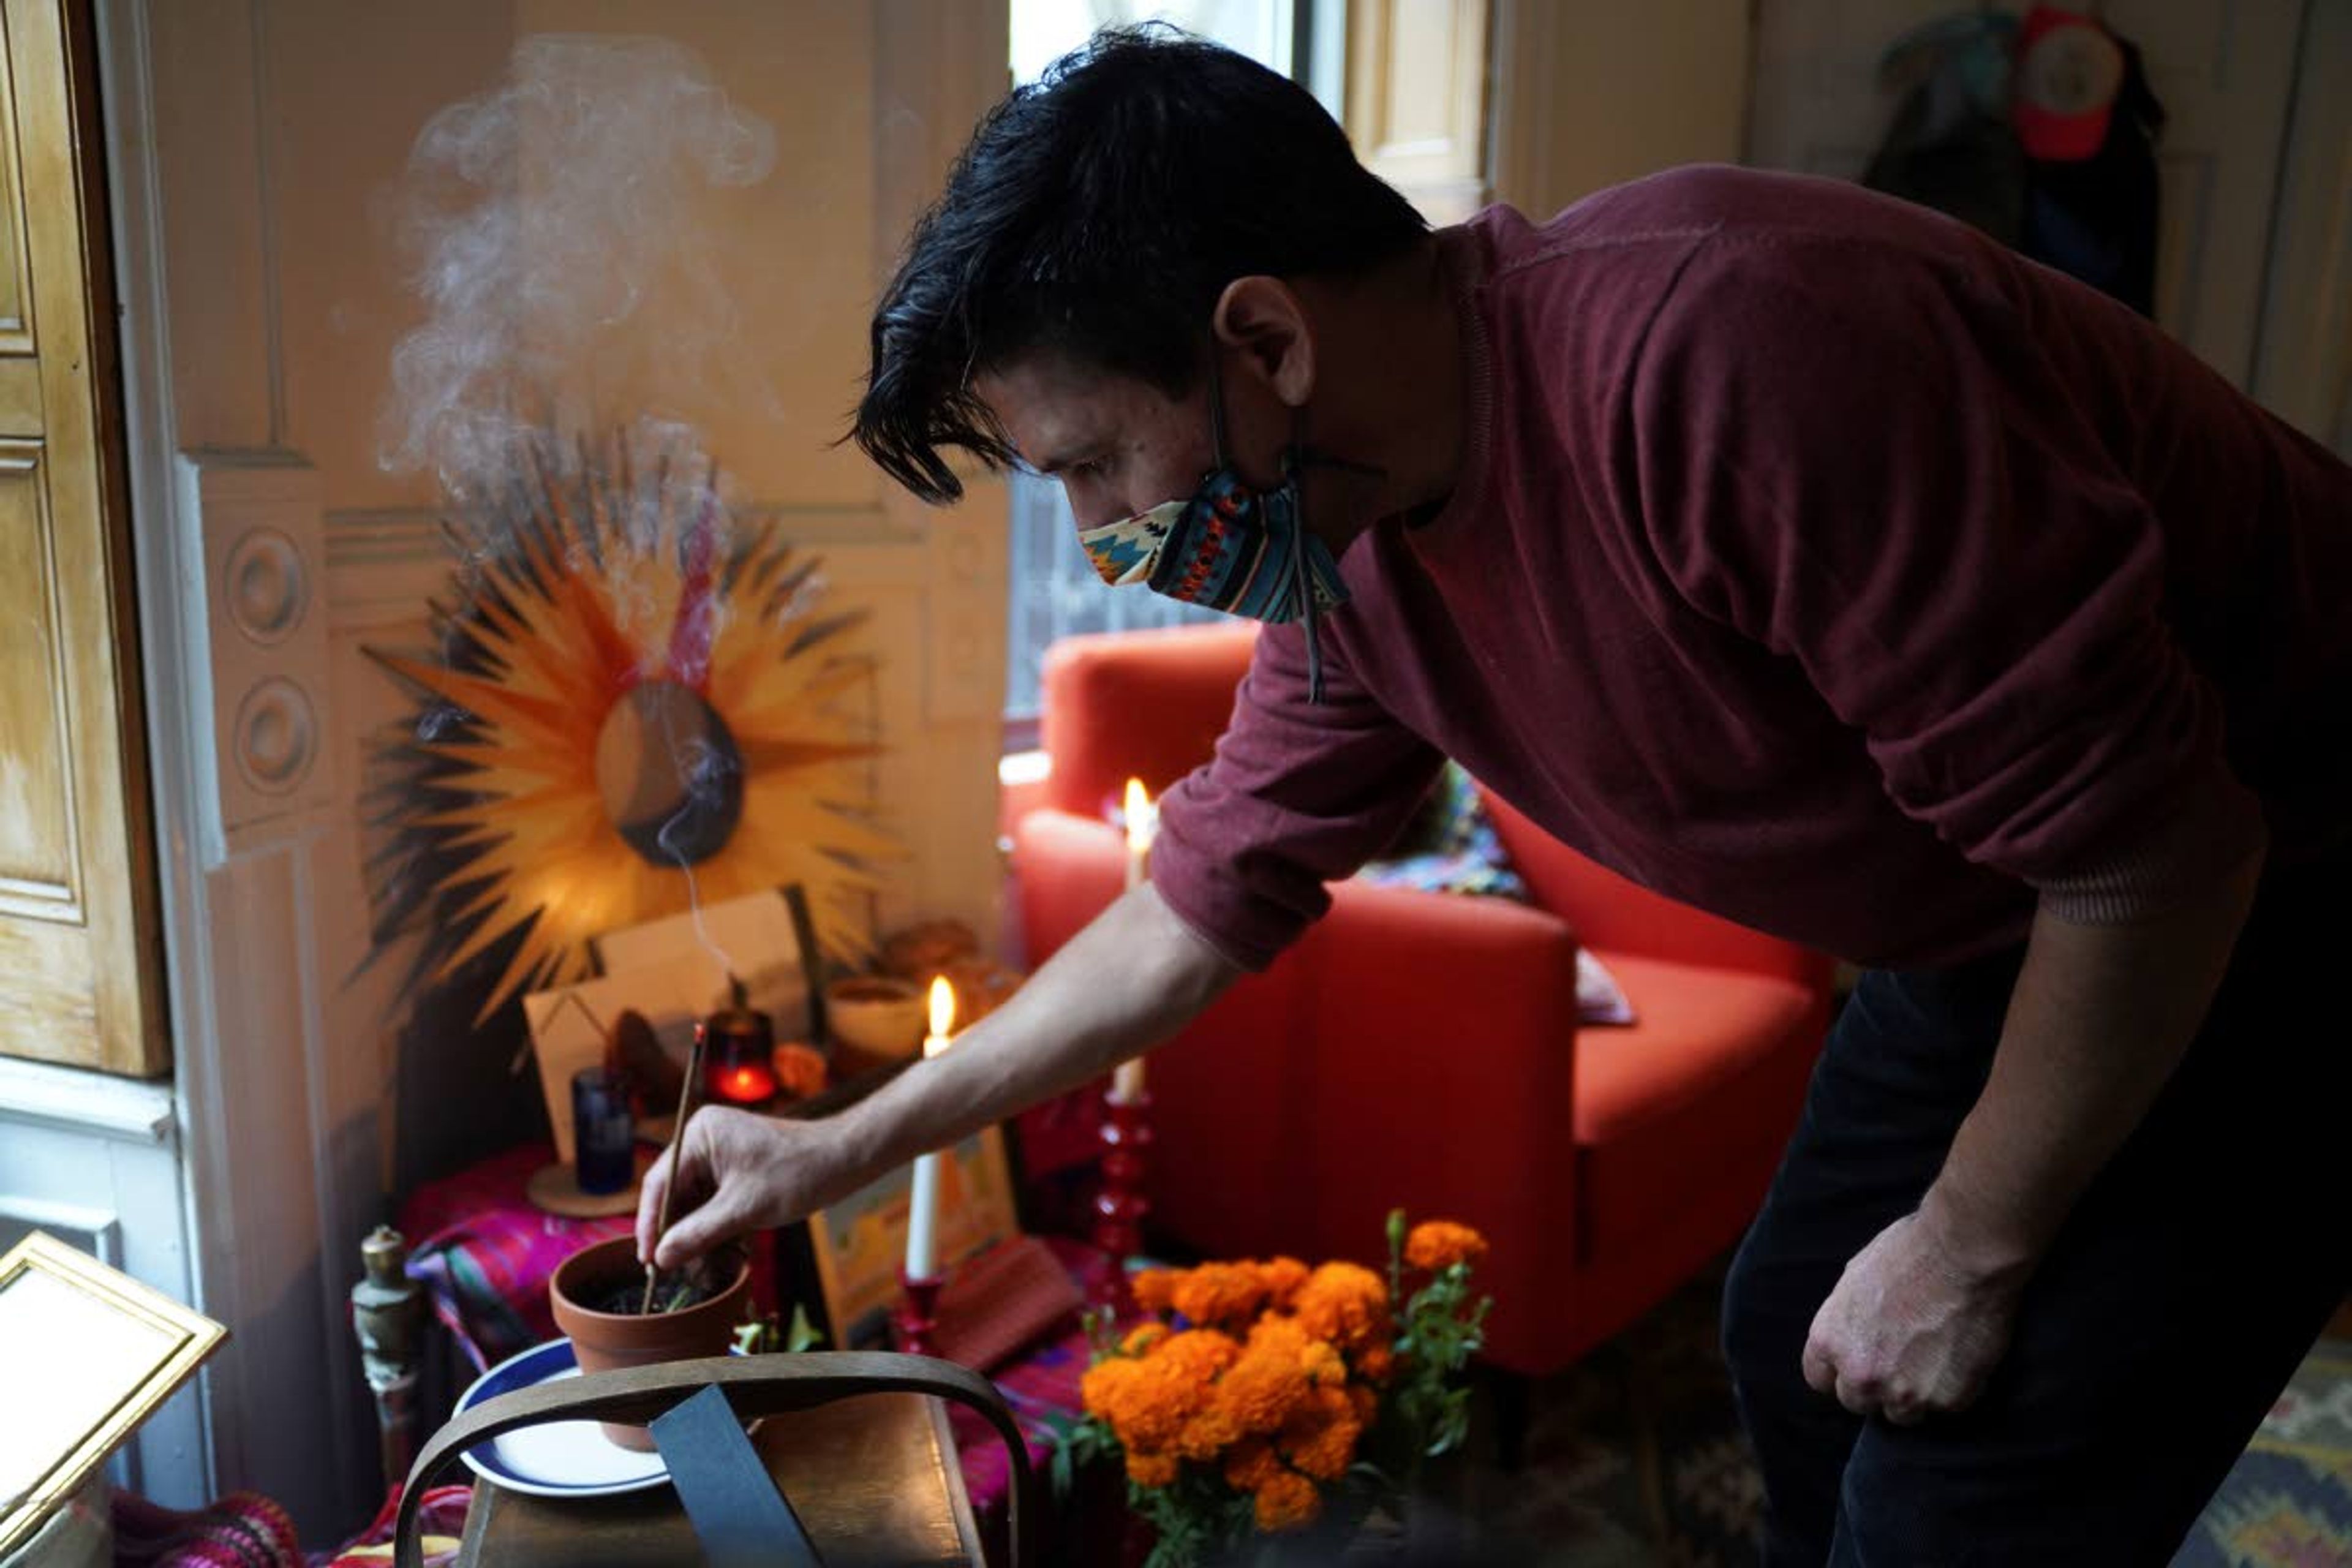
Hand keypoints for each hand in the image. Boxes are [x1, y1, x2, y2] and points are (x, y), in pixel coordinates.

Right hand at [635, 1107, 845, 1270]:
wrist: (845, 1160)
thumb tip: (661, 1258)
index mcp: (699, 1134)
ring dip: (692, 1232)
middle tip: (667, 1269)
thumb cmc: (798, 1173)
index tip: (646, 1258)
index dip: (649, 1224)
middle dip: (673, 1231)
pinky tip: (712, 1251)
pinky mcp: (735, 1168)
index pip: (658, 1183)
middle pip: (672, 1192)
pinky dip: (711, 1225)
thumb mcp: (743, 1209)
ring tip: (691, 1266)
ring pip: (691, 1199)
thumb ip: (698, 1233)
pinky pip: (711, 1199)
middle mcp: (704, 1138)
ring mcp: (719, 1153)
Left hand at [1801, 1209, 2025, 1423]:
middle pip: (1857, 1402)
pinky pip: (1943, 1408)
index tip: (1859, 1362)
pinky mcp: (1946, 1400)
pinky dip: (1951, 1390)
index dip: (1840, 1371)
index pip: (1820, 1379)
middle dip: (1875, 1386)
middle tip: (1901, 1359)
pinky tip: (1958, 1358)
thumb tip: (1852, 1332)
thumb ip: (1847, 1318)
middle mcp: (1860, 1374)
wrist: (1963, 1255)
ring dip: (1913, 1395)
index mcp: (1829, 1341)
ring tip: (1932, 1360)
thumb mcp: (1855, 1278)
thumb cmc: (1909, 1253)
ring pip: (1901, 1414)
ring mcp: (1904, 1393)